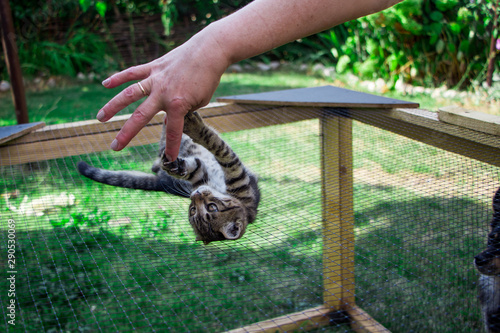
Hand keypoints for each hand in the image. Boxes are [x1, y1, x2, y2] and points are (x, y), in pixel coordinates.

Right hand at [96, 30, 228, 160]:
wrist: (209, 51)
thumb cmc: (208, 78)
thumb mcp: (200, 100)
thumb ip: (183, 110)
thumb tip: (169, 116)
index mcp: (178, 105)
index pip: (173, 131)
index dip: (171, 146)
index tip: (169, 159)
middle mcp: (163, 93)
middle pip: (140, 117)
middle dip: (126, 134)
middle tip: (114, 147)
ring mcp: (156, 79)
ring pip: (129, 94)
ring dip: (113, 106)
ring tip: (100, 117)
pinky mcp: (154, 66)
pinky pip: (133, 72)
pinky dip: (118, 77)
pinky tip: (105, 84)